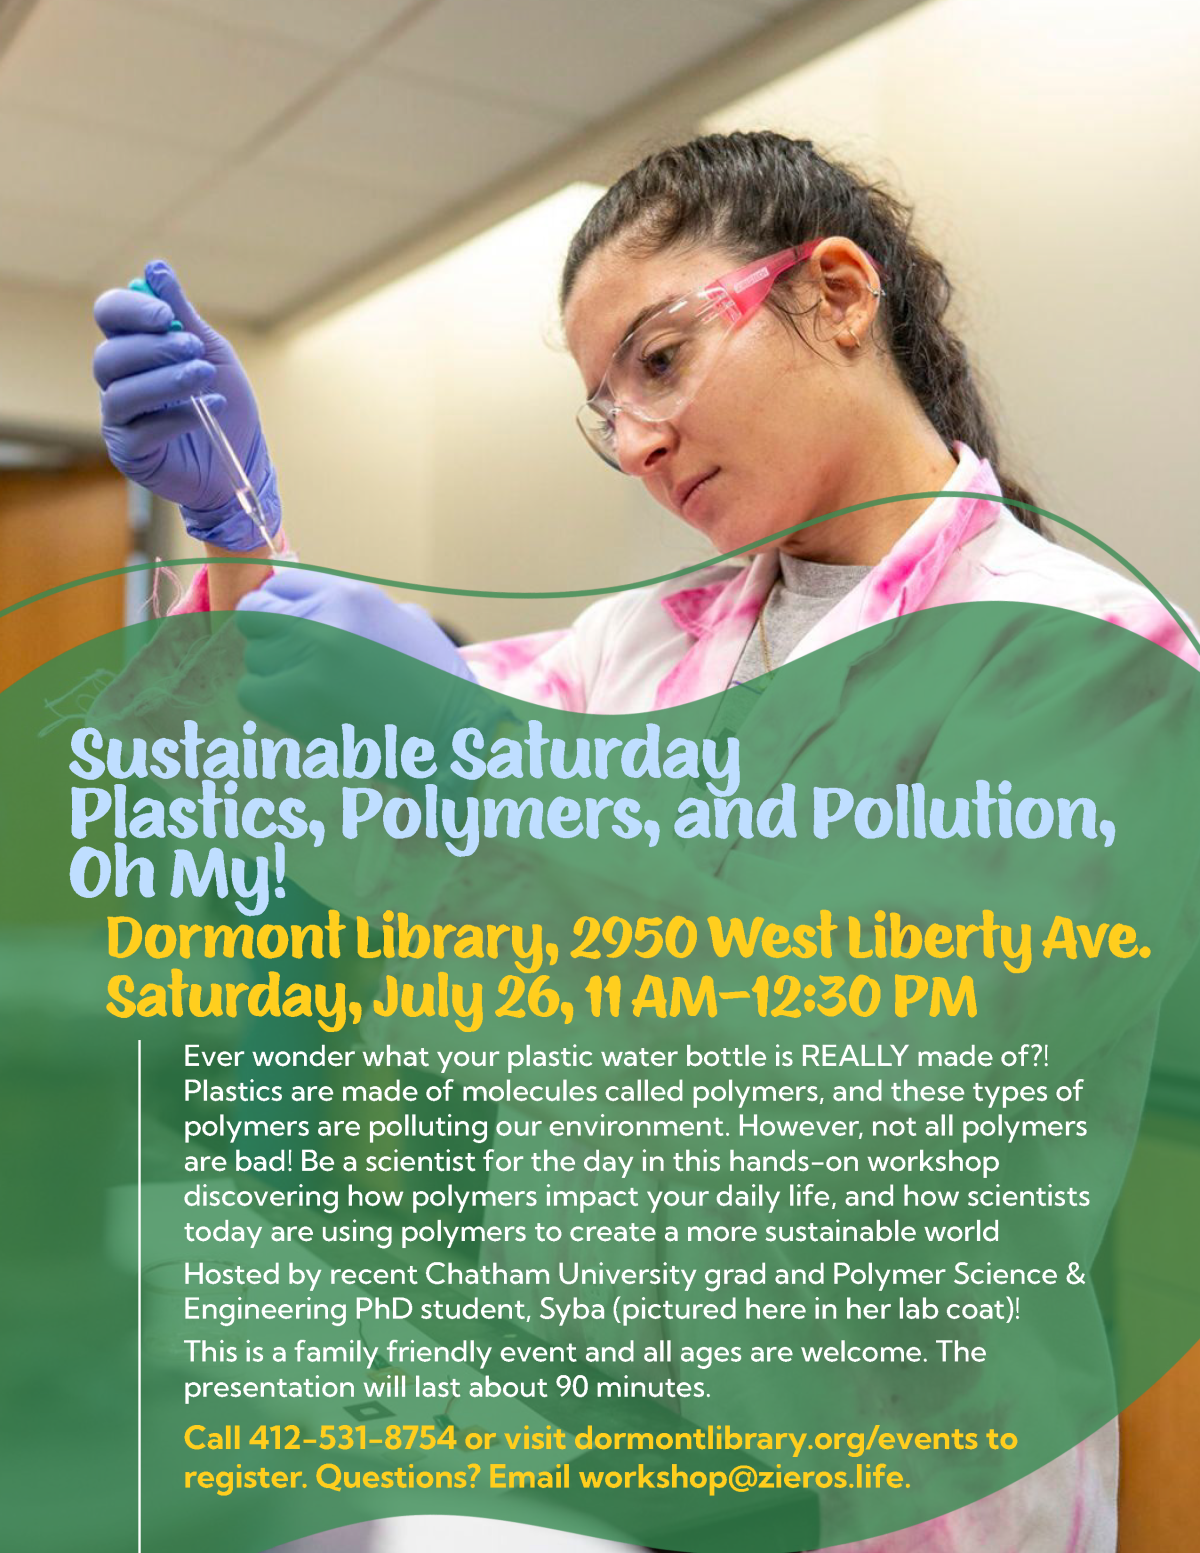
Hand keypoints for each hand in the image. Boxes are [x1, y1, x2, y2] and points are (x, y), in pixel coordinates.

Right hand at [92, 259, 279, 550]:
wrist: (243, 460)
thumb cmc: (225, 404)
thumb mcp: (212, 354)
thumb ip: (185, 316)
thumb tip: (155, 268)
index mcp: (135, 349)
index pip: (109, 316)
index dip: (131, 310)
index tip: (168, 316)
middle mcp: (119, 382)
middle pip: (109, 356)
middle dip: (153, 349)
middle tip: (194, 350)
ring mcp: (120, 419)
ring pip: (120, 393)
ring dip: (165, 381)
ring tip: (203, 379)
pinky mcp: (131, 453)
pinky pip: (141, 431)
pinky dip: (176, 417)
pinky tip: (206, 411)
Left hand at [235, 571, 488, 748]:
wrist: (453, 738)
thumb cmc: (437, 685)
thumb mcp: (407, 623)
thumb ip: (358, 610)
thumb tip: (316, 604)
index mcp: (353, 596)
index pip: (283, 584)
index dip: (282, 605)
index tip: (287, 624)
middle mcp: (325, 620)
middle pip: (256, 614)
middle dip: (269, 635)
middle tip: (292, 659)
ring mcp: (307, 661)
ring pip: (256, 655)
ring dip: (275, 672)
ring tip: (314, 691)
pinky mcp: (295, 701)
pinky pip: (252, 690)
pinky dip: (270, 701)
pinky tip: (302, 709)